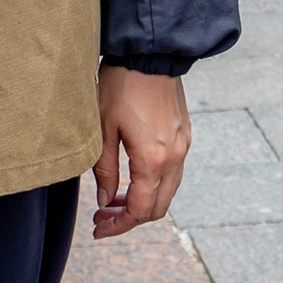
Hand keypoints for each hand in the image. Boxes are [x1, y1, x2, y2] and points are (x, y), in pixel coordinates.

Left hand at [91, 65, 189, 238]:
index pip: (140, 210)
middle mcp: (174, 158)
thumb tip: (105, 202)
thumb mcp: (102, 130)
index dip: (118, 225)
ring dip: (143, 201)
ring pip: (168, 191)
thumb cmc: (120, 86)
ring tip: (113, 198)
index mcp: (153, 160)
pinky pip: (173, 173)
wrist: (149, 53)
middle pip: (158, 208)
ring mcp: (183, 146)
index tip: (98, 229)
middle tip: (102, 216)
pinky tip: (132, 177)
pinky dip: (154, 184)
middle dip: (130, 218)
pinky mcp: (184, 135)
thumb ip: (105, 171)